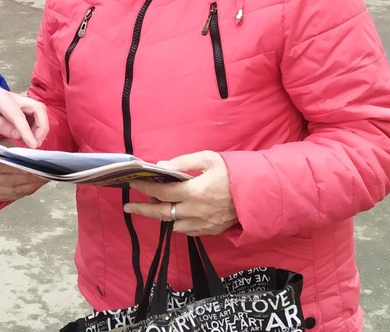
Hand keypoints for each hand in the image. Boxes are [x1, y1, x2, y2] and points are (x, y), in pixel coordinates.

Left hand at [0, 85, 48, 147]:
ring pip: (39, 112)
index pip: (19, 115)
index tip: (33, 145)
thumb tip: (18, 135)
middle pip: (38, 108)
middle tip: (36, 143)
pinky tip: (28, 137)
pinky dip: (35, 127)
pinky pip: (34, 116)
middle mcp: (15, 98)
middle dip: (42, 127)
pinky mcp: (21, 108)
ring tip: (32, 142)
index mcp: (2, 98)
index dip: (27, 131)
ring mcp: (19, 102)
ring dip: (40, 128)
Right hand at [0, 139, 48, 201]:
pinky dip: (31, 189)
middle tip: (47, 172)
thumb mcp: (1, 146)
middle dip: (32, 176)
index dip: (22, 168)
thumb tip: (33, 155)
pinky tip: (40, 183)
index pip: (7, 167)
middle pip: (14, 180)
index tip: (36, 166)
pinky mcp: (1, 197)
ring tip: (47, 177)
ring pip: (18, 189)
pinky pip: (19, 195)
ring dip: (34, 184)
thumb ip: (14, 150)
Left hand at [123, 151, 237, 236]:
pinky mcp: (211, 231)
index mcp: (195, 191)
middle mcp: (196, 211)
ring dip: (163, 216)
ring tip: (156, 206)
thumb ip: (183, 162)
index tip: (133, 183)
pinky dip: (179, 222)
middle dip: (143, 210)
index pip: (162, 191)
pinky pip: (188, 230)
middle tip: (129, 208)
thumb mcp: (209, 159)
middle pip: (162, 213)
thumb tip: (161, 166)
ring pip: (174, 224)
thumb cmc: (234, 172)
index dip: (145, 188)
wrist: (260, 192)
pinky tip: (177, 213)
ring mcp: (204, 223)